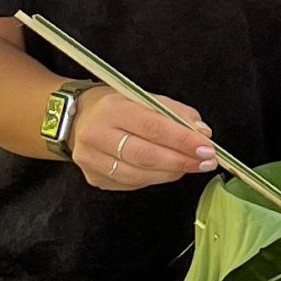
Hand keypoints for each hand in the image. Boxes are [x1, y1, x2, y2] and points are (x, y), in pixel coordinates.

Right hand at [68, 87, 218, 191]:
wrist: (74, 118)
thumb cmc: (115, 106)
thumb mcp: (143, 97)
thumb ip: (174, 112)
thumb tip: (202, 132)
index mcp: (112, 109)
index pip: (153, 126)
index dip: (182, 139)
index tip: (207, 147)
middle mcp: (97, 134)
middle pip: (145, 155)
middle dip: (181, 161)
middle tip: (206, 162)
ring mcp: (92, 159)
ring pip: (138, 174)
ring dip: (170, 173)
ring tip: (191, 167)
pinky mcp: (93, 178)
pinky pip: (131, 183)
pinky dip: (154, 178)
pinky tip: (167, 171)